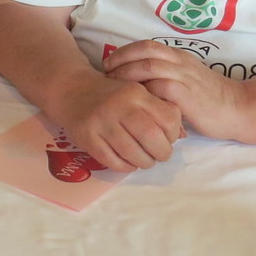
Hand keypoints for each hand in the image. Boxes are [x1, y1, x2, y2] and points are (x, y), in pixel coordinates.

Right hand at [56, 70, 182, 171]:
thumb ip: (159, 109)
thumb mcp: (137, 92)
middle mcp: (119, 106)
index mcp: (136, 93)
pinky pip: (113, 161)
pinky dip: (125, 166)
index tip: (169, 138)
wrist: (72, 89)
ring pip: (133, 153)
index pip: (167, 118)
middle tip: (160, 154)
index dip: (174, 134)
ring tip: (145, 159)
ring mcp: (102, 123)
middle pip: (152, 137)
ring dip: (145, 162)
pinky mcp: (88, 138)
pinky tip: (128, 161)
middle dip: (162, 152)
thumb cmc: (111, 94)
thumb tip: (183, 134)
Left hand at [104, 40, 245, 137]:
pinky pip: (158, 87)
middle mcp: (180, 63)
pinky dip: (142, 91)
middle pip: (143, 50)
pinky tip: (132, 101)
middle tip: (105, 72)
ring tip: (112, 85)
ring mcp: (183, 77)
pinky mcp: (185, 94)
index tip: (109, 63)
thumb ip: (167, 79)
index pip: (147, 45)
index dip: (125, 52)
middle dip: (120, 59)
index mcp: (179, 57)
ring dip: (126, 74)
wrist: (238, 109)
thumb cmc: (211, 99)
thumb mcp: (188, 82)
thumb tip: (140, 85)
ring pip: (147, 66)